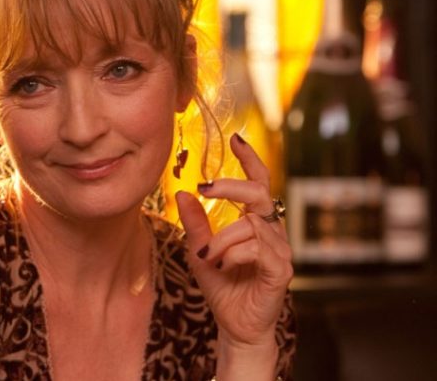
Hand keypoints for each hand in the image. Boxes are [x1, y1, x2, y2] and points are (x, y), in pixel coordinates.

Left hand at [175, 133, 292, 350]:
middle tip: (204, 187)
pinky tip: (222, 264)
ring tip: (209, 257)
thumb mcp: (200, 250)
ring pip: (250, 224)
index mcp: (256, 222)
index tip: (237, 137)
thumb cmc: (223, 286)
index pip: (259, 183)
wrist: (235, 326)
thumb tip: (183, 192)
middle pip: (258, 193)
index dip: (250, 159)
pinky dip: (234, 254)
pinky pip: (258, 249)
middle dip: (230, 186)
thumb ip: (195, 223)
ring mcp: (280, 251)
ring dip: (222, 239)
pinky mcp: (281, 271)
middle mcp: (272, 231)